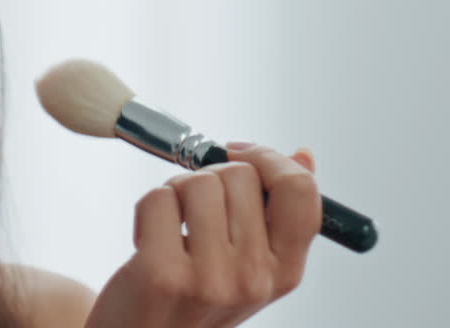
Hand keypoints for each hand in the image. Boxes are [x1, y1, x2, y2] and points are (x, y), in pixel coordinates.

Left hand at [84, 145, 320, 327]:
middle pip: (240, 175)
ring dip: (175, 192)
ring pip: (197, 182)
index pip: (300, 193)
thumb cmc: (194, 297)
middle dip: (209, 177)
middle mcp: (254, 279)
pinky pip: (158, 198)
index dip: (271, 159)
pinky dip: (146, 209)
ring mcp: (211, 279)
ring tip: (171, 228)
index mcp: (285, 273)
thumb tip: (303, 156)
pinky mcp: (163, 275)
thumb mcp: (248, 264)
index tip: (240, 153)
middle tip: (194, 211)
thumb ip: (277, 215)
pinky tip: (147, 242)